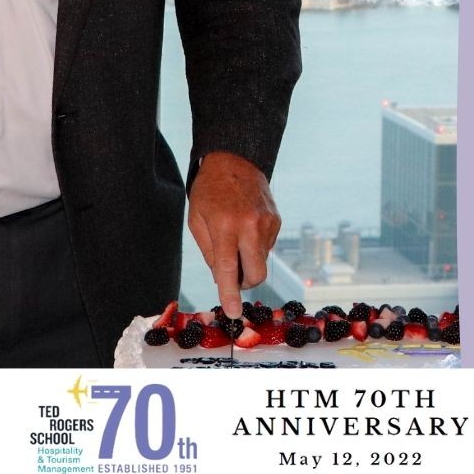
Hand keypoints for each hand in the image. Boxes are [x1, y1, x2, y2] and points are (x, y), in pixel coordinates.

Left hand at [188, 151, 280, 318]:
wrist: (234, 161)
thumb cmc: (209, 191)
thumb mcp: (196, 219)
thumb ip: (209, 252)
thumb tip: (222, 279)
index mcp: (225, 225)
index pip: (228, 268)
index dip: (230, 293)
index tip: (232, 312)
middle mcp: (250, 226)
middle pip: (255, 274)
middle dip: (244, 283)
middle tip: (232, 275)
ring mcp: (267, 224)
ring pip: (261, 261)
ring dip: (248, 260)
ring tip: (234, 236)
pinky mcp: (277, 221)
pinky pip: (266, 246)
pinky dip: (255, 246)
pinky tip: (245, 227)